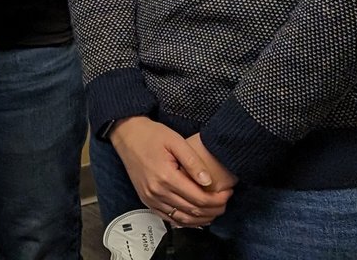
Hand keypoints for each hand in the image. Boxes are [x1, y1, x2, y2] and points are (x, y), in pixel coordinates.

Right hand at [108, 117, 231, 227]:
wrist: (127, 136)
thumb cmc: (151, 135)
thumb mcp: (175, 141)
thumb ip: (193, 162)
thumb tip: (208, 181)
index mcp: (165, 177)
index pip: (199, 198)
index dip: (218, 199)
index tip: (228, 192)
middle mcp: (157, 192)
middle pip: (193, 211)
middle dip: (214, 209)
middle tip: (226, 201)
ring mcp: (150, 199)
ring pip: (182, 219)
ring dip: (202, 218)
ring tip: (216, 209)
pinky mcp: (147, 201)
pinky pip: (170, 219)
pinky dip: (186, 221)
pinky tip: (197, 217)